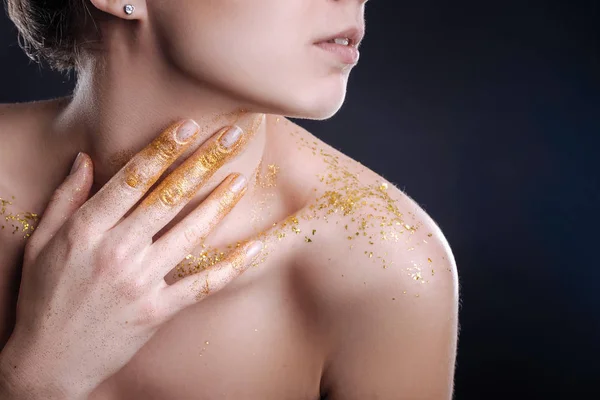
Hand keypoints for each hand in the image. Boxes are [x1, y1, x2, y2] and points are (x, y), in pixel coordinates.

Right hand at [0, 116, 263, 398]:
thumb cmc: (43, 297)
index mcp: (85, 230)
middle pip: (168, 198)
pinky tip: (254, 247)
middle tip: (231, 137)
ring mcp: (139, 283)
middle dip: (203, 163)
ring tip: (242, 179)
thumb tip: (86, 158)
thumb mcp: (40, 243)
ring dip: (219, 204)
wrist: (49, 361)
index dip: (163, 149)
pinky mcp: (157, 311)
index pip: (132, 179)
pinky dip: (230, 267)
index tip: (188, 125)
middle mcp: (115, 252)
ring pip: (189, 234)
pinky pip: (201, 285)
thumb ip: (65, 199)